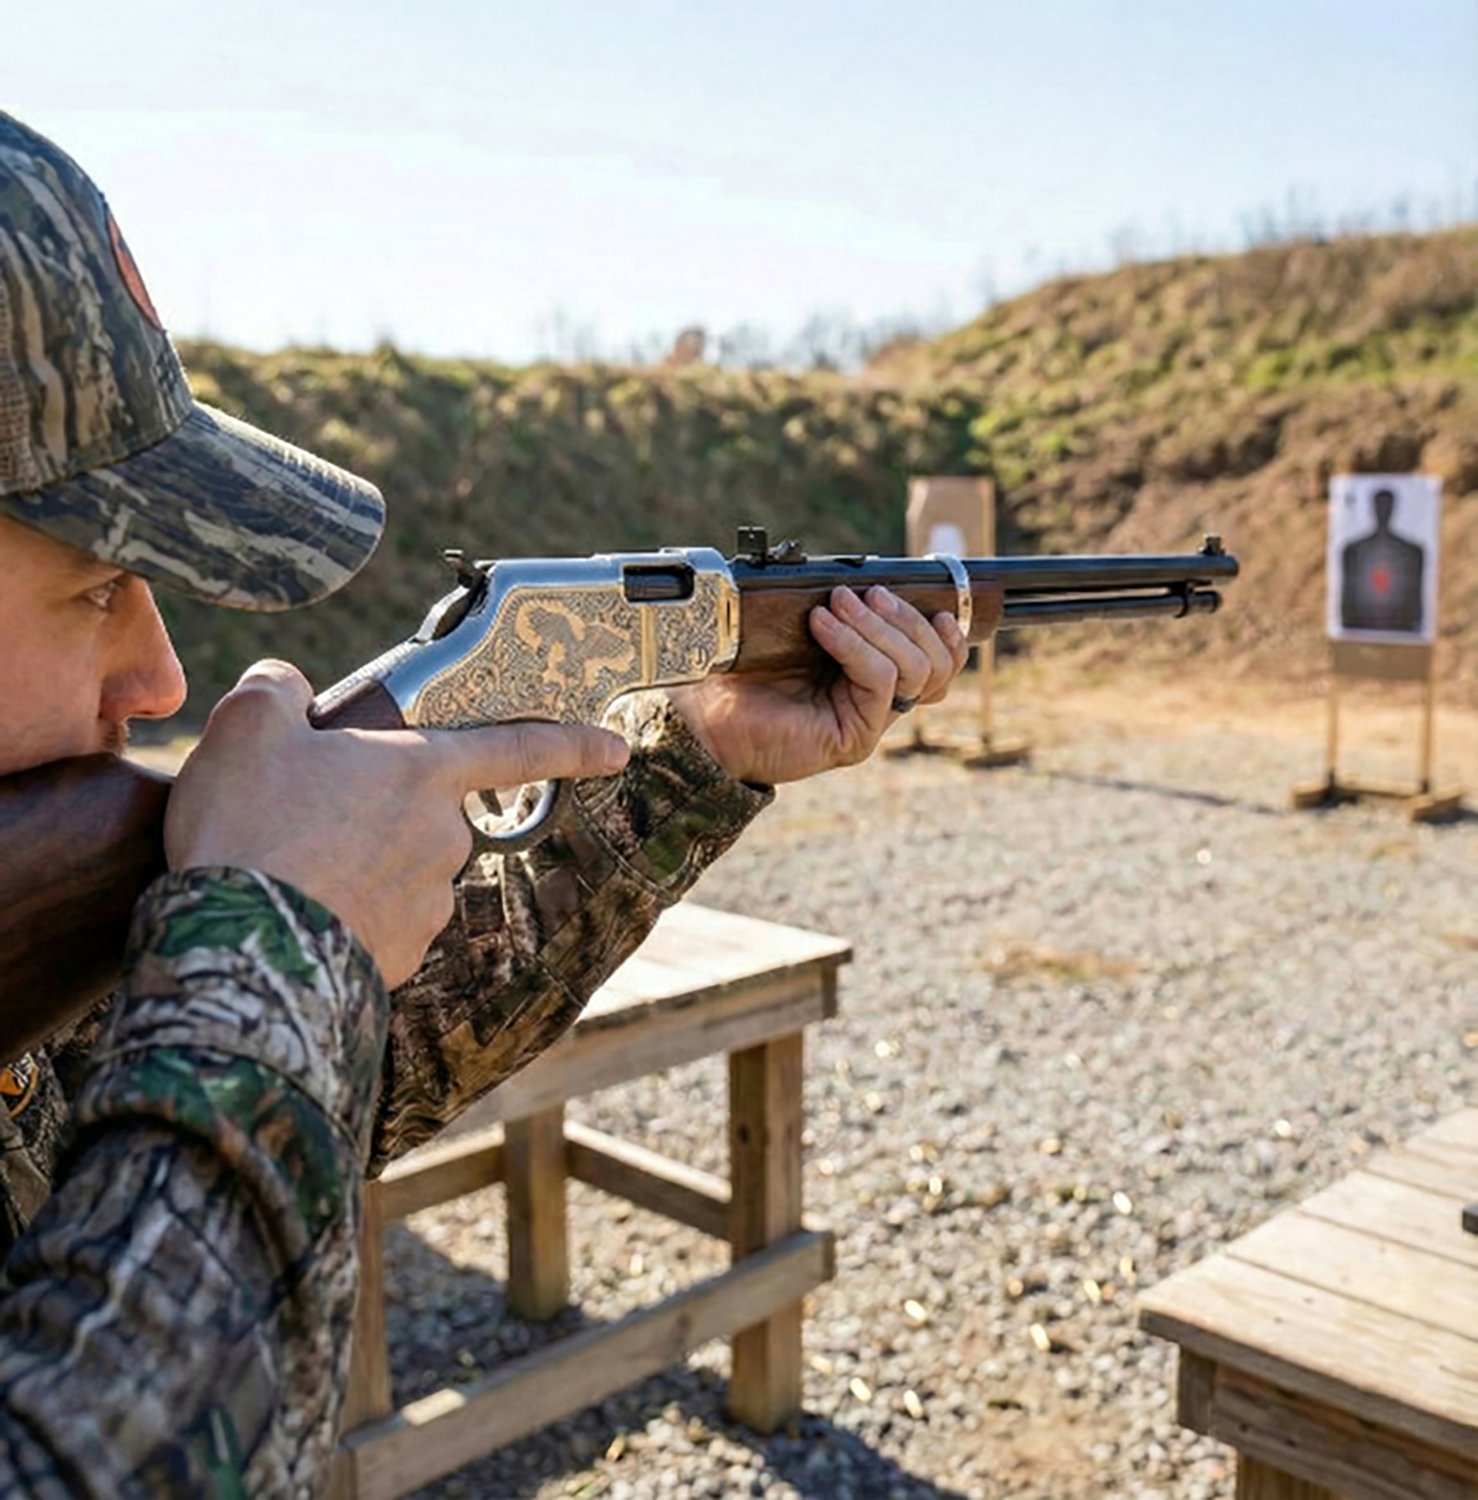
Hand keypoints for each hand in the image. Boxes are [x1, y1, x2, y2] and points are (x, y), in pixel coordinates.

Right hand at [166, 660, 629, 987]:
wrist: (242, 949)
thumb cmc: (252, 827)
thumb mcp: (247, 727)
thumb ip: (278, 690)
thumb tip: (289, 687)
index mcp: (425, 771)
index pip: (519, 748)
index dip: (572, 745)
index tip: (615, 750)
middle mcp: (444, 837)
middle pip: (423, 812)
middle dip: (374, 813)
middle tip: (299, 815)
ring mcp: (429, 903)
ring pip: (397, 869)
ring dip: (354, 867)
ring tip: (283, 867)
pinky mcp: (402, 957)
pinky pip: (377, 923)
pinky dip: (344, 915)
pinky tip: (294, 911)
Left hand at [667, 586, 968, 784]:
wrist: (706, 716)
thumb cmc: (745, 672)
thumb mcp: (798, 628)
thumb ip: (836, 611)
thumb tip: (860, 577)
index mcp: (873, 677)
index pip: (938, 663)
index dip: (945, 634)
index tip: (936, 602)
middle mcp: (878, 702)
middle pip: (934, 664)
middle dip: (907, 618)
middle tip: (867, 593)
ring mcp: (868, 722)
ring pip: (914, 670)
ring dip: (880, 626)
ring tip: (838, 603)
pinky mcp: (854, 738)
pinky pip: (879, 681)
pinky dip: (855, 645)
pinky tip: (822, 626)